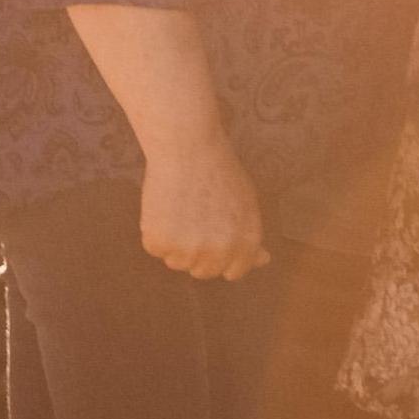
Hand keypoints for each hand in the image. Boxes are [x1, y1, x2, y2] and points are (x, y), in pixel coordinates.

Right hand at [139, 125, 268, 281]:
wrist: (188, 147)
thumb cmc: (218, 170)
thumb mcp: (246, 202)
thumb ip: (251, 235)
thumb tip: (263, 261)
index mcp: (247, 242)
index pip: (233, 272)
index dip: (221, 256)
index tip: (212, 238)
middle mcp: (221, 251)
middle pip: (203, 271)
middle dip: (196, 251)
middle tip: (193, 218)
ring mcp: (190, 249)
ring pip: (176, 262)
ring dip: (174, 243)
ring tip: (179, 209)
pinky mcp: (161, 242)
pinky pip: (155, 248)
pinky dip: (155, 232)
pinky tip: (163, 206)